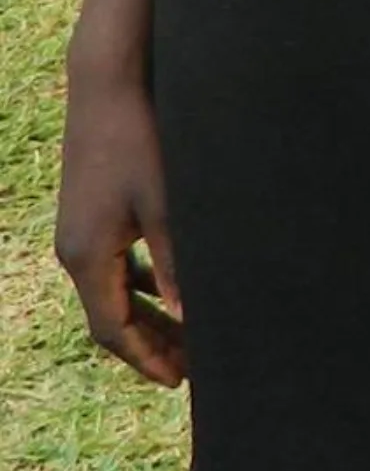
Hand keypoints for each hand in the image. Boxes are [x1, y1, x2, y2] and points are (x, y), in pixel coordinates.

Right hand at [54, 65, 183, 387]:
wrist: (108, 88)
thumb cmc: (140, 142)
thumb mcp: (166, 205)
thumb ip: (177, 261)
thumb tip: (190, 314)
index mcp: (88, 257)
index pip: (113, 328)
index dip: (146, 359)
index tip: (180, 382)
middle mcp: (76, 251)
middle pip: (112, 317)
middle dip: (151, 345)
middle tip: (193, 369)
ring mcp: (80, 233)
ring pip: (114, 292)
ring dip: (150, 315)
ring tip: (190, 336)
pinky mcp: (92, 214)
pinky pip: (115, 265)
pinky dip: (143, 285)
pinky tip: (173, 290)